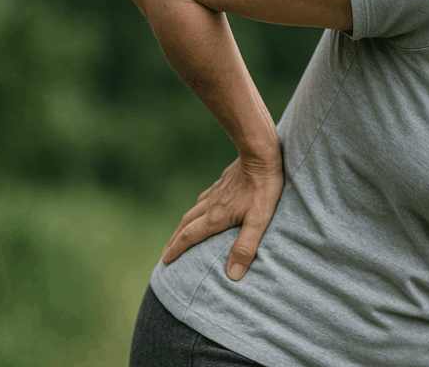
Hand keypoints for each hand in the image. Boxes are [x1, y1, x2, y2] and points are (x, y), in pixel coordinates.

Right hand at [161, 146, 283, 280]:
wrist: (261, 153)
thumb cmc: (264, 187)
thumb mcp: (259, 220)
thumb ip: (246, 247)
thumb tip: (232, 275)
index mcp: (216, 217)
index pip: (189, 237)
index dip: (176, 250)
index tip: (164, 261)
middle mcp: (211, 205)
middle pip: (185, 225)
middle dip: (174, 240)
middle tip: (165, 253)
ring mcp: (216, 192)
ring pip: (193, 211)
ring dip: (183, 225)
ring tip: (180, 234)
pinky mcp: (223, 182)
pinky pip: (204, 199)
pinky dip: (197, 209)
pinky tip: (203, 207)